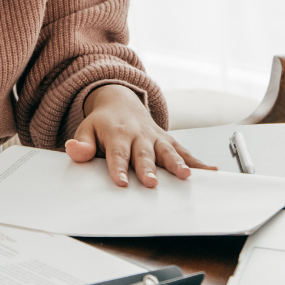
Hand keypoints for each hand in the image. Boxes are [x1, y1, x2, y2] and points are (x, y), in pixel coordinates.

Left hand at [65, 84, 214, 187]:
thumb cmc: (103, 123)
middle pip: (144, 154)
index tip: (121, 182)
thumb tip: (73, 150)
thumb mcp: (86, 129)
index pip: (117, 154)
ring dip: (177, 163)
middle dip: (148, 168)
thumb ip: (81, 144)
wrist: (121, 101)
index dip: (119, 168)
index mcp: (117, 134)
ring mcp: (156, 137)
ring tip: (185, 176)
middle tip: (151, 183)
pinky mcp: (169, 140)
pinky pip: (185, 151)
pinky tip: (211, 172)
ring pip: (168, 151)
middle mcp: (139, 135)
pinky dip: (198, 162)